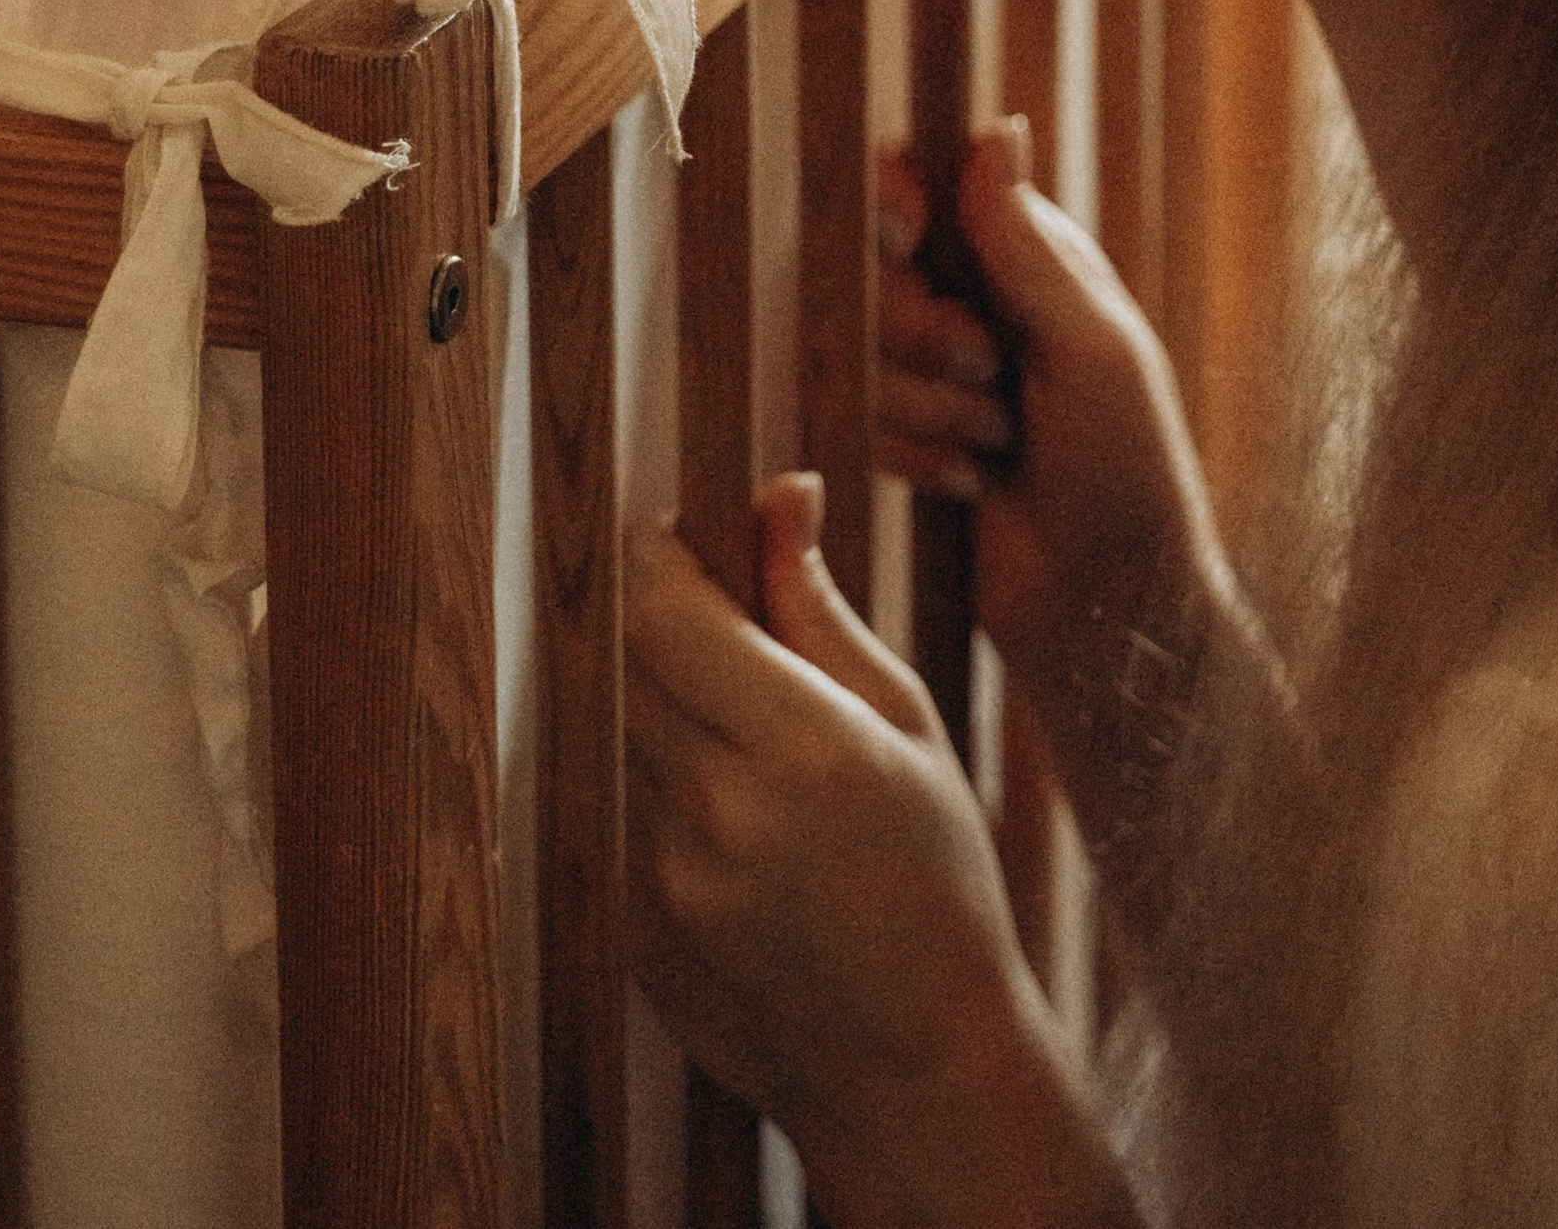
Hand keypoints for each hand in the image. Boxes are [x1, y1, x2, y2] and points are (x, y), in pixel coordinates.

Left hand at [625, 478, 1126, 1227]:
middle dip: (660, 624)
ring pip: (619, 736)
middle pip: (625, 660)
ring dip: (663, 713)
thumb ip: (819, 606)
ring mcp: (663, 884)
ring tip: (749, 754)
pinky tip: (741, 838)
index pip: (664, 608)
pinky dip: (661, 798)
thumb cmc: (939, 883)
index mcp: (802, 748)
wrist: (916, 1069)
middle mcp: (718, 814)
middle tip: (717, 626)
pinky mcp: (633, 935)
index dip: (660, 554)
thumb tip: (778, 489)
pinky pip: (619, 818)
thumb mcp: (905, 724)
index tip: (680, 535)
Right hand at [877, 123, 1237, 832]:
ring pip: (861, 348)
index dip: (897, 200)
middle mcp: (977, 301)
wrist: (1109, 602)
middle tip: (989, 371)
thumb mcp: (1090, 347)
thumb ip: (1025, 246)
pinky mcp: (908, 437)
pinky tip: (971, 483)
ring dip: (927, 405)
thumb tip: (997, 128)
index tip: (909, 235)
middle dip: (921, 329)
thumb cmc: (1130, 467)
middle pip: (875, 266)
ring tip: (998, 444)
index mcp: (1030, 256)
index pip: (928, 183)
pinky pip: (860, 417)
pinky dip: (913, 451)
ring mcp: (937, 373)